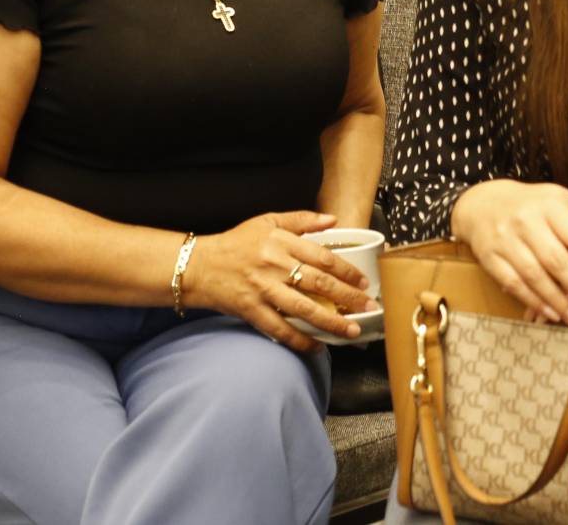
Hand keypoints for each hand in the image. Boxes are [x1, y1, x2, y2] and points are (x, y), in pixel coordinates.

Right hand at [185, 210, 374, 351]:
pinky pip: (279, 329)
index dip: (346, 271)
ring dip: (331, 322)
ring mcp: (263, 290)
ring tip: (351, 331)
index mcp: (281, 243)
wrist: (199, 265)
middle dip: (348, 298)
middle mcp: (274, 266)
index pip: (322, 257)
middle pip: (318, 284)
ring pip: (303, 309)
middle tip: (368, 307)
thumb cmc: (236, 243)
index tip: (363, 281)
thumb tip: (333, 220)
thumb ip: (301, 219)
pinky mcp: (251, 310)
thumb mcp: (267, 221)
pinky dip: (299, 339)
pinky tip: (316, 346)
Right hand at [450, 179, 567, 330]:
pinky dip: (533, 301)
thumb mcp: (561, 199)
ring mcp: (506, 241)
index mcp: (550, 206)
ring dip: (559, 302)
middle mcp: (527, 223)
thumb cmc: (532, 204)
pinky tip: (551, 315)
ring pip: (535, 276)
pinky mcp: (490, 258)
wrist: (483, 203)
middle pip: (557, 261)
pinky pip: (512, 283)